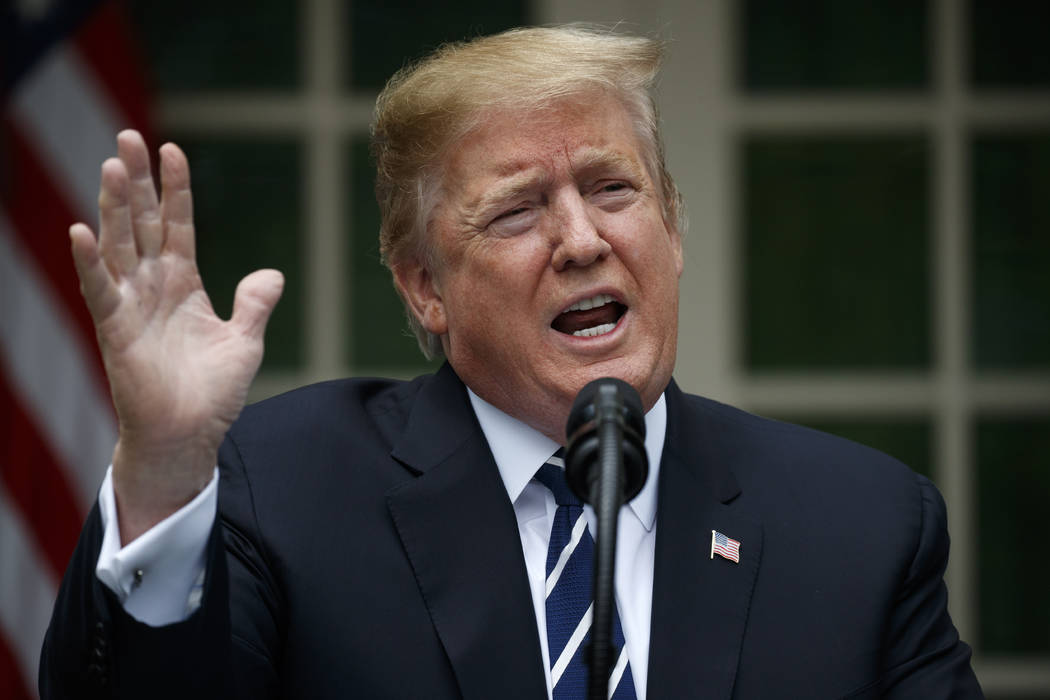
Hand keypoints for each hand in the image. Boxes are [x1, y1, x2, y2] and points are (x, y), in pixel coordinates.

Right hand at [70, 130, 283, 542]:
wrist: (189, 435)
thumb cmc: (212, 393)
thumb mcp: (244, 342)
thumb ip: (254, 305)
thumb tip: (272, 275)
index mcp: (184, 284)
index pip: (178, 225)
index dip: (175, 190)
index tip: (173, 150)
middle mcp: (153, 286)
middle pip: (142, 223)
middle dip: (136, 181)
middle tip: (127, 136)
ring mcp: (132, 305)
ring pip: (120, 245)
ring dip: (114, 206)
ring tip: (111, 164)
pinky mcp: (116, 330)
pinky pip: (99, 290)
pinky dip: (90, 262)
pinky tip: (81, 230)